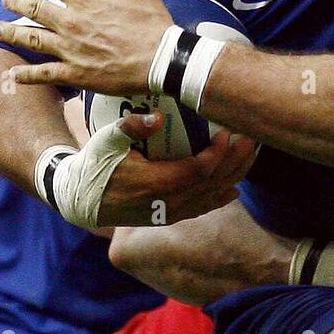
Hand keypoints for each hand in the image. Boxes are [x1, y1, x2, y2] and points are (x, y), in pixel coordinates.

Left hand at [0, 0, 173, 95]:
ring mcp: (71, 49)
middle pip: (35, 9)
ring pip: (33, 39)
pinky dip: (26, 74)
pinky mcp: (75, 73)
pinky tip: (12, 74)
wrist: (160, 60)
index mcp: (86, 0)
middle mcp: (72, 23)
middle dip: (17, 2)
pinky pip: (45, 73)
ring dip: (12, 33)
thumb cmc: (152, 23)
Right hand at [94, 112, 256, 226]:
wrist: (81, 200)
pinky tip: (233, 190)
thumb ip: (131, 126)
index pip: (198, 170)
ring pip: (211, 197)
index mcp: (156, 183)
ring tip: (250, 156)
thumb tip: (158, 116)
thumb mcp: (106, 140)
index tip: (227, 133)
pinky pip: (200, 208)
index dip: (217, 154)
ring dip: (233, 176)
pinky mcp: (167, 216)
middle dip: (235, 161)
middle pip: (212, 183)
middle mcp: (167, 202)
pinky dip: (219, 198)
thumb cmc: (94, 165)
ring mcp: (169, 212)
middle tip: (252, 139)